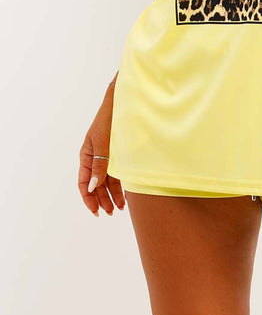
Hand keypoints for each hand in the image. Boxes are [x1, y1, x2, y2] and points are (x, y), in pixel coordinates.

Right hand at [78, 96, 125, 216]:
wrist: (124, 102)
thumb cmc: (110, 119)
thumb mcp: (103, 143)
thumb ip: (99, 165)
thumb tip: (91, 187)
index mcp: (86, 156)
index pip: (83, 183)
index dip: (89, 199)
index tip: (97, 211)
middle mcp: (95, 158)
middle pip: (95, 185)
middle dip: (102, 200)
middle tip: (111, 213)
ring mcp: (107, 156)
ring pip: (106, 181)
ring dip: (111, 195)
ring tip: (119, 207)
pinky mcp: (118, 154)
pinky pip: (116, 173)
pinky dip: (119, 185)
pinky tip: (126, 193)